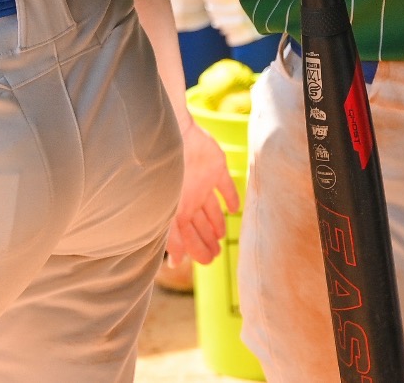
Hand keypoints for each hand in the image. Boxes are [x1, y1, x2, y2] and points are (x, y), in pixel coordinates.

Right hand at [167, 116, 238, 264]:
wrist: (174, 139)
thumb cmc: (167, 178)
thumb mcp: (168, 214)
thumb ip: (173, 238)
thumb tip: (175, 264)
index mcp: (177, 210)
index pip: (189, 236)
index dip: (197, 249)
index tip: (207, 262)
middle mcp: (189, 199)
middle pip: (201, 225)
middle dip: (207, 240)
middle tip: (215, 254)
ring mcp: (202, 183)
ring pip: (212, 209)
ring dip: (217, 222)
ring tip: (221, 235)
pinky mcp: (216, 167)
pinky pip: (226, 185)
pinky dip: (231, 196)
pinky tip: (235, 208)